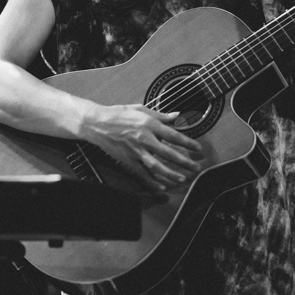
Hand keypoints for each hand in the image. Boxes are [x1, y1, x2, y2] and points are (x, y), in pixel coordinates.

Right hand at [82, 104, 203, 190]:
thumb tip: (176, 116)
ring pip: (156, 166)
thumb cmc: (118, 114)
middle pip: (168, 153)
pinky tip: (161, 186)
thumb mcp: (141, 109)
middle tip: (196, 167)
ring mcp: (135, 151)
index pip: (173, 135)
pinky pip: (142, 173)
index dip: (188, 143)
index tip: (198, 149)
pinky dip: (152, 181)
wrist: (97, 123)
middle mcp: (144, 138)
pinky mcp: (127, 160)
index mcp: (149, 124)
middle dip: (184, 162)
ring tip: (183, 178)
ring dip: (171, 174)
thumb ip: (161, 115)